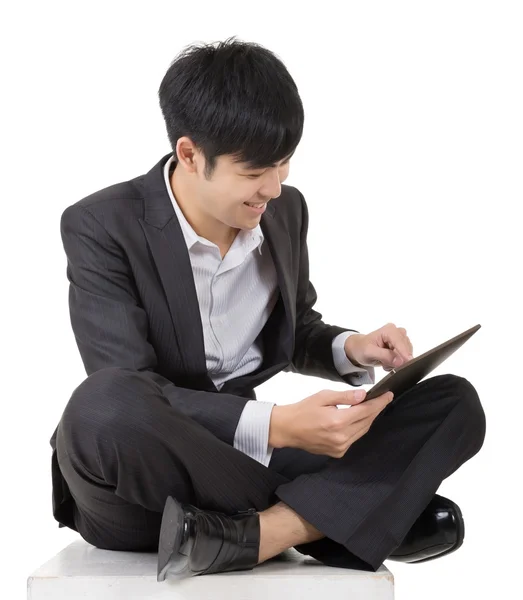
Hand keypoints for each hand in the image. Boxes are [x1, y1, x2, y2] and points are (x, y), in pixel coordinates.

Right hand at [268, 388, 393, 457]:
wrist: (288, 429)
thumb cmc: (303, 410)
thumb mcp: (323, 396)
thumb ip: (345, 396)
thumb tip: (363, 395)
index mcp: (338, 421)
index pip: (366, 410)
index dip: (379, 402)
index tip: (388, 395)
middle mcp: (341, 437)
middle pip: (367, 421)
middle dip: (376, 410)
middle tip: (382, 399)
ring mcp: (340, 447)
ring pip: (362, 431)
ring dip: (368, 419)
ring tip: (371, 407)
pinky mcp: (338, 452)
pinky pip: (354, 438)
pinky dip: (359, 428)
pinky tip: (357, 420)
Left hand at [344, 323, 413, 371]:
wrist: (359, 349)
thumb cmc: (362, 348)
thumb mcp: (369, 352)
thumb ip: (384, 356)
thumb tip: (400, 361)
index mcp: (389, 330)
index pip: (400, 342)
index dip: (404, 353)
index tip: (408, 362)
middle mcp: (397, 332)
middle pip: (406, 348)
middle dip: (398, 359)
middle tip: (385, 363)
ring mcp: (401, 339)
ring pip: (407, 354)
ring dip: (397, 362)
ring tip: (384, 362)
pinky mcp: (402, 346)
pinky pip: (405, 357)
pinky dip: (397, 362)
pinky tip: (387, 362)